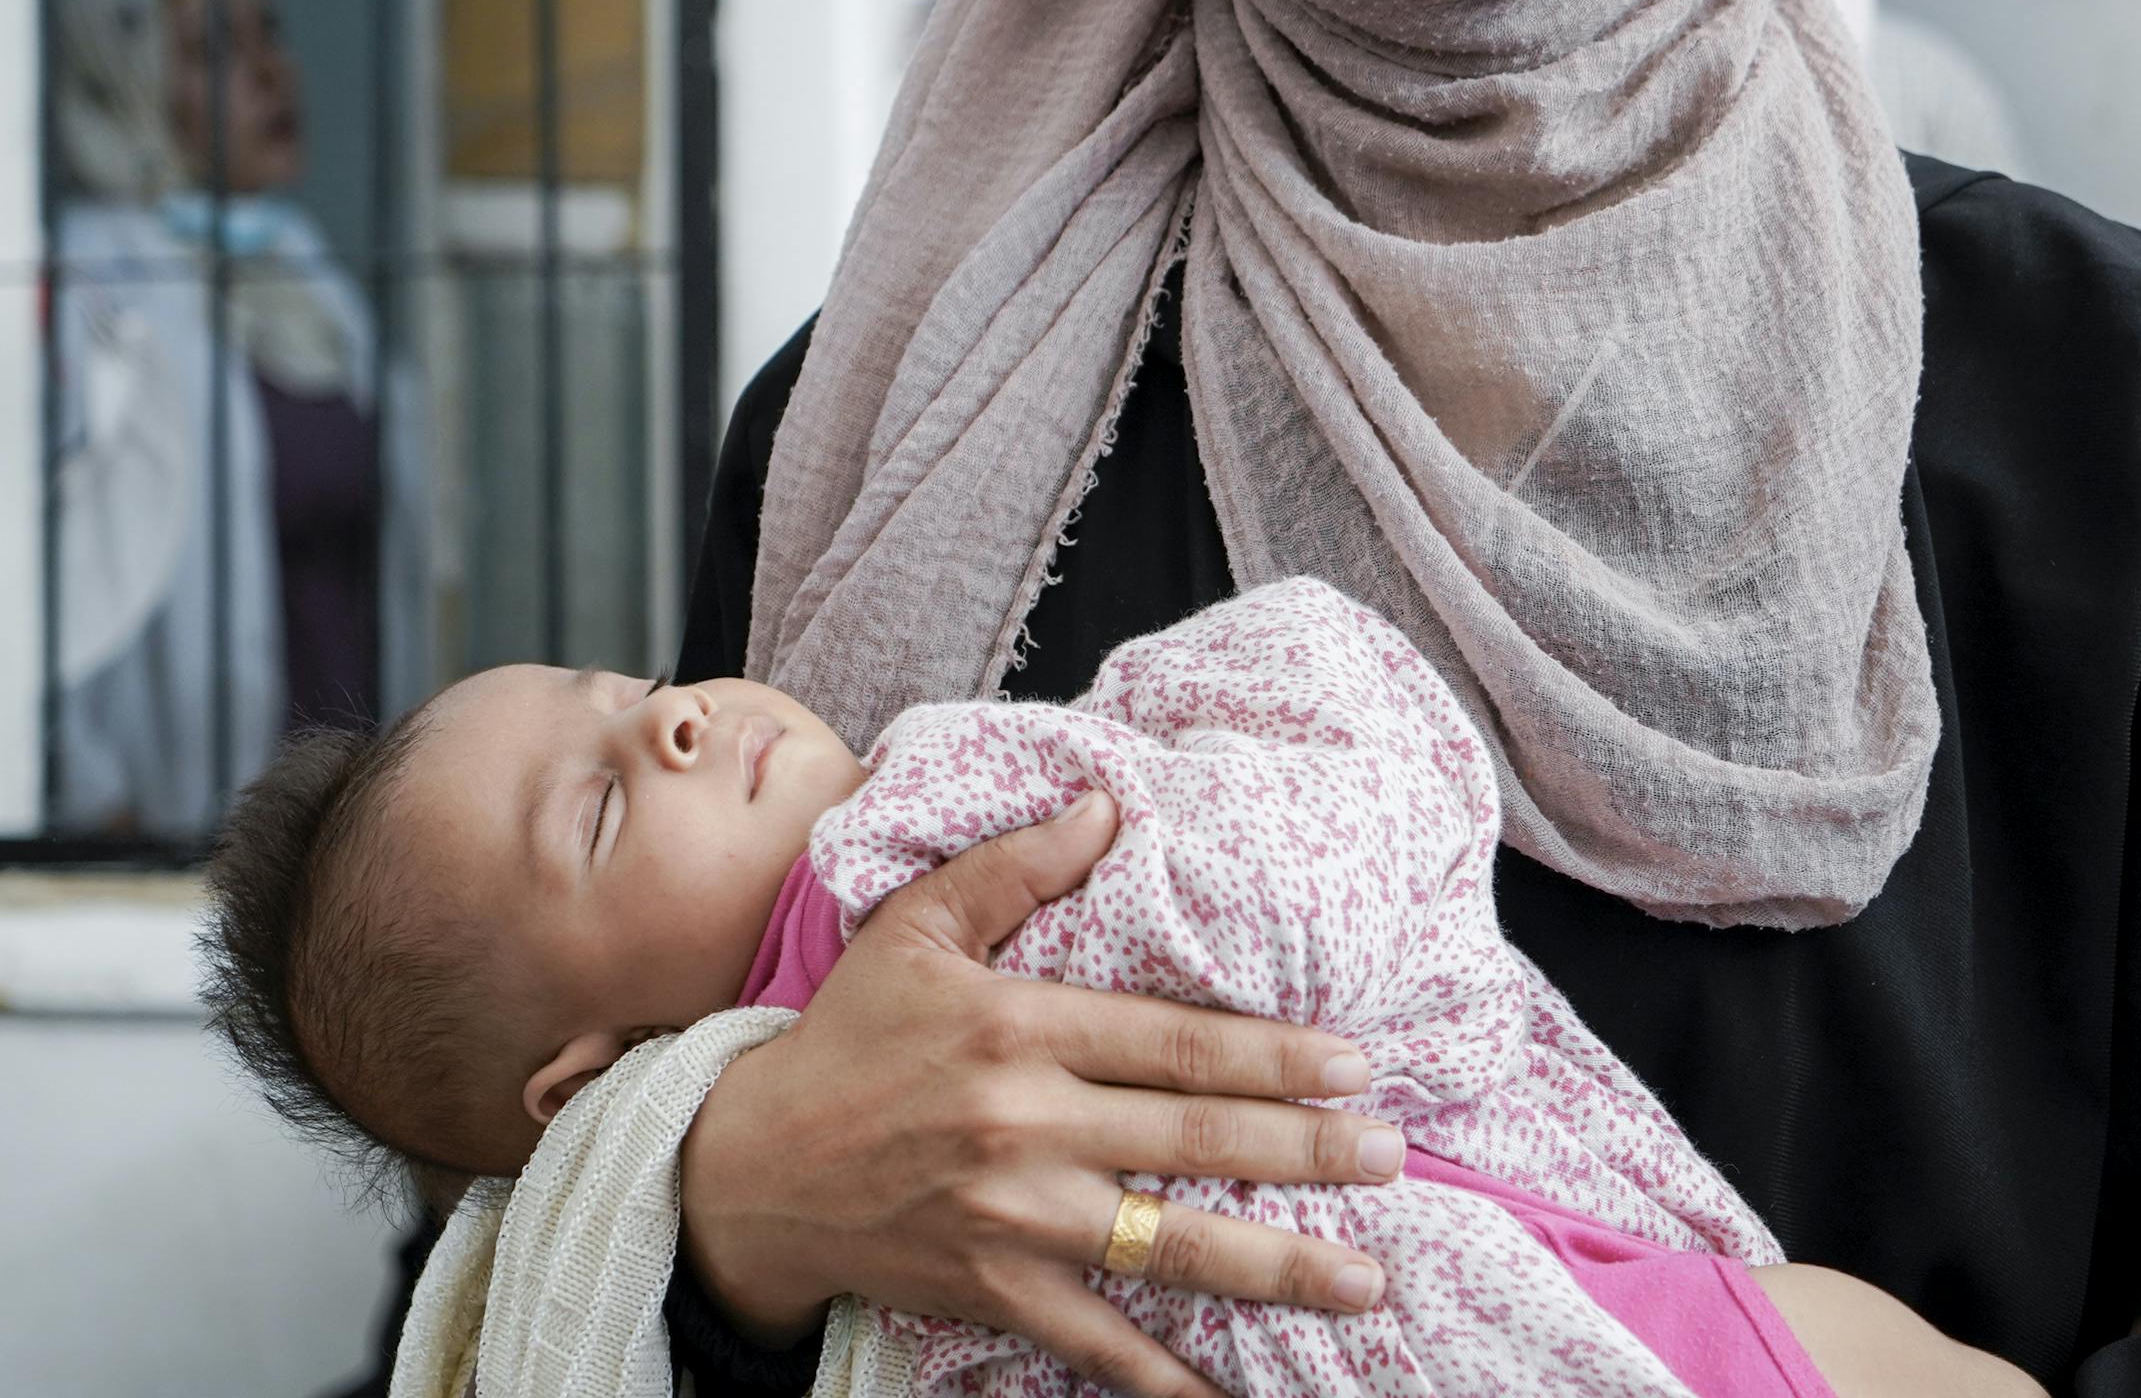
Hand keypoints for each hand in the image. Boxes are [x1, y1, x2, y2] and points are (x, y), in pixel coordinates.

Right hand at [678, 793, 1401, 1397]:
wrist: (747, 1171)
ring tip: (1365, 1278)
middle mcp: (1027, 1128)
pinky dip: (1168, 1380)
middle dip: (1306, 1153)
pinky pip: (1099, 1345)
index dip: (1272, 1057)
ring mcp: (1015, 1221)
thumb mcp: (915, 929)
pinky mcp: (995, 1293)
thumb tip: (1107, 802)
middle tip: (1394, 1159)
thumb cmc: (844, 1039)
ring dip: (1276, 1266)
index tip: (1355, 1065)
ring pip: (1167, 1247)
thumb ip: (1015, 866)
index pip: (1174, 1044)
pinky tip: (1233, 1394)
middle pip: (1194, 1142)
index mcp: (1019, 1031)